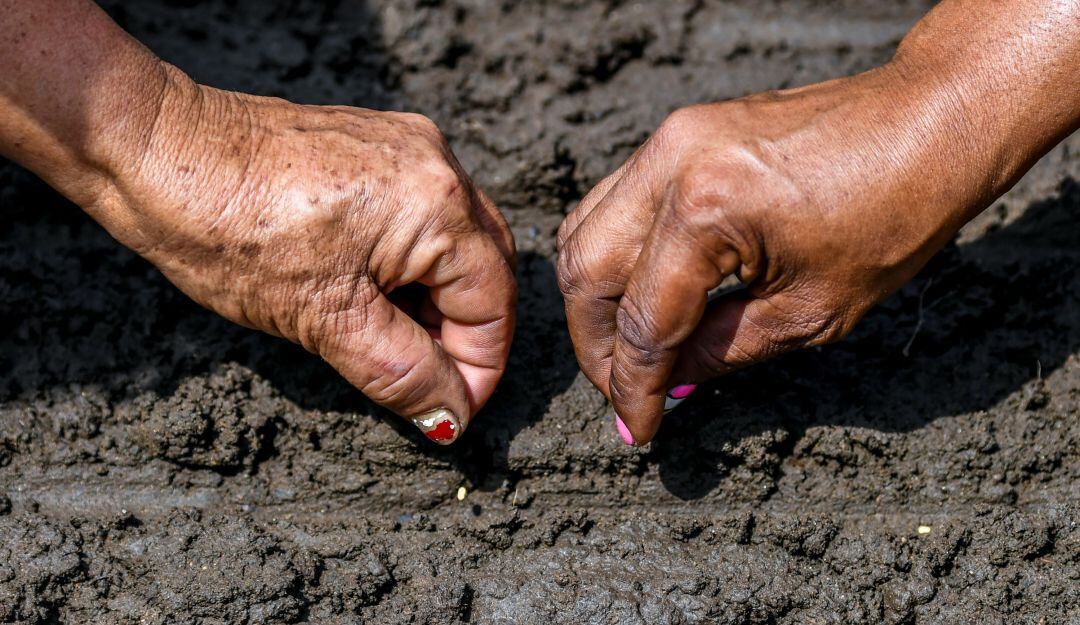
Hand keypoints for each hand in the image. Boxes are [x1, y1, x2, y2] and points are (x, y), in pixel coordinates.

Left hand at [88, 67, 515, 443]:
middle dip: (463, 334)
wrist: (157, 152)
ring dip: (435, 300)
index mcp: (438, 206)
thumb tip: (451, 416)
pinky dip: (410, 263)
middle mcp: (439, 164)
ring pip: (455, 242)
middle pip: (486, 269)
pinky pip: (423, 213)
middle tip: (426, 382)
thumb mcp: (325, 321)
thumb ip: (402, 372)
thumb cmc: (232, 231)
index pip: (493, 305)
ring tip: (386, 337)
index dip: (477, 370)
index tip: (450, 412)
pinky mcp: (379, 144)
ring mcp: (409, 147)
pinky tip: (368, 289)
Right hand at [556, 60, 1050, 444]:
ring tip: (628, 349)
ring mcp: (669, 139)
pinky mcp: (677, 132)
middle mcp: (671, 163)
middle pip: (588, 272)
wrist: (928, 121)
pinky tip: (638, 290)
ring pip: (585, 232)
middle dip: (597, 347)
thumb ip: (721, 352)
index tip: (637, 426)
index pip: (644, 320)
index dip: (634, 385)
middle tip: (625, 392)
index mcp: (706, 210)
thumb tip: (668, 384)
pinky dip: (613, 254)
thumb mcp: (812, 312)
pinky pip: (612, 201)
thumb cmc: (894, 213)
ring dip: (596, 300)